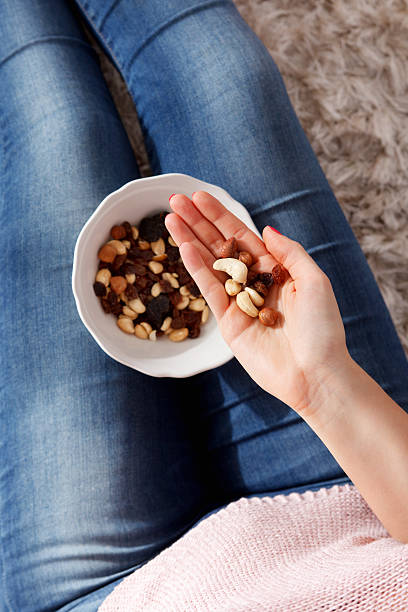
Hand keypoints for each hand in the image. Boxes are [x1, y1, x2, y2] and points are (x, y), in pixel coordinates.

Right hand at [165, 191, 351, 416]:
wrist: (315, 374)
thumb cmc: (322, 329)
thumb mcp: (314, 281)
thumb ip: (289, 253)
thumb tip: (266, 229)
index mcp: (276, 270)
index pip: (242, 236)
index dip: (220, 216)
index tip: (199, 197)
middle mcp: (254, 283)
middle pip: (220, 246)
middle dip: (198, 223)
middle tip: (175, 200)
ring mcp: (239, 303)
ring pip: (210, 265)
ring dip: (189, 241)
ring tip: (170, 218)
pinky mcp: (228, 323)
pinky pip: (210, 290)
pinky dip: (197, 269)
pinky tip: (184, 247)